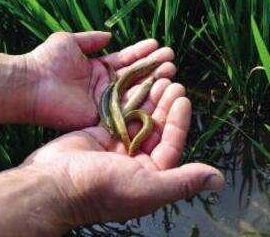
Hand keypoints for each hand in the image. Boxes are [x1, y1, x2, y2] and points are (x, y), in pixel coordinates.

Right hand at [22, 85, 223, 230]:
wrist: (51, 185)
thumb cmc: (102, 189)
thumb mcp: (148, 187)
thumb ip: (183, 181)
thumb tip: (218, 181)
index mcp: (150, 177)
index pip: (171, 144)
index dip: (178, 121)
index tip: (183, 98)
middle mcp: (135, 163)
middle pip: (156, 129)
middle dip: (165, 106)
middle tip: (173, 83)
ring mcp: (116, 149)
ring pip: (138, 119)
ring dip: (149, 100)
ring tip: (158, 78)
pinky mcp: (99, 136)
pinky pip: (118, 114)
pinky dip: (128, 100)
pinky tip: (135, 84)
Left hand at [24, 31, 175, 129]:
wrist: (33, 84)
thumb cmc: (47, 60)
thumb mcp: (69, 41)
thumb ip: (91, 39)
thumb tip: (110, 35)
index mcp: (97, 68)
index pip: (125, 60)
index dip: (141, 52)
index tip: (157, 45)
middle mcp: (105, 86)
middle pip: (134, 75)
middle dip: (153, 66)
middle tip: (171, 58)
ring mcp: (105, 102)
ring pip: (135, 90)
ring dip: (153, 79)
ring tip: (171, 68)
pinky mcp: (103, 117)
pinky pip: (127, 107)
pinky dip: (143, 99)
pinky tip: (159, 88)